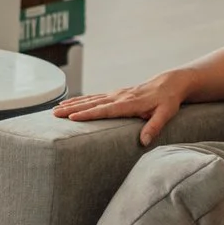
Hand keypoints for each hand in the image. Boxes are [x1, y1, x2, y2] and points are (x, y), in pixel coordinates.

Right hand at [52, 67, 197, 145]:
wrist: (169, 83)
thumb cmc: (168, 100)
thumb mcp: (166, 114)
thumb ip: (154, 127)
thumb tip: (144, 141)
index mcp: (130, 103)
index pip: (105, 110)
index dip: (88, 114)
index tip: (72, 118)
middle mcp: (119, 97)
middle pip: (92, 103)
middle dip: (72, 109)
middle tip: (55, 114)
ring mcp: (115, 94)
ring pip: (90, 99)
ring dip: (72, 104)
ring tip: (55, 109)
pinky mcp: (114, 94)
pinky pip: (93, 97)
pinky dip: (80, 100)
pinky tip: (69, 103)